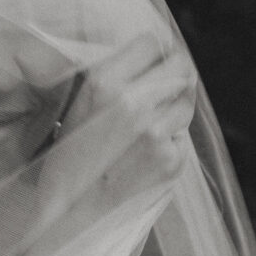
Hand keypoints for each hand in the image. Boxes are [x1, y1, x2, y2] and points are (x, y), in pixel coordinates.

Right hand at [40, 34, 195, 219]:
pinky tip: (144, 157)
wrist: (72, 212)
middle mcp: (134, 103)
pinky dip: (171, 143)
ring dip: (173, 111)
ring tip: (143, 133)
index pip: (152, 42)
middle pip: (180, 67)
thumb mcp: (76, 107)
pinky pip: (183, 137)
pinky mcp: (172, 159)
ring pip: (186, 102)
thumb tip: (147, 53)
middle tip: (158, 94)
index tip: (149, 65)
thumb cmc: (69, 160)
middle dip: (172, 77)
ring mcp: (157, 133)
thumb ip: (111, 77)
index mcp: (105, 83)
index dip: (152, 54)